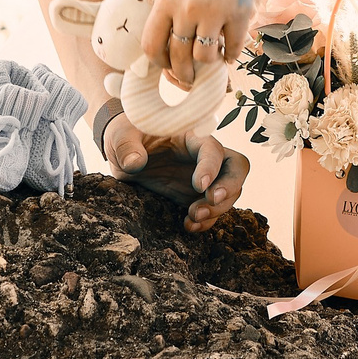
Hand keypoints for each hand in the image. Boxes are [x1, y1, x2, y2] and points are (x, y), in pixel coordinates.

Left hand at [103, 114, 249, 231]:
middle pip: (236, 168)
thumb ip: (127, 146)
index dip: (211, 167)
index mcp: (190, 136)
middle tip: (211, 201)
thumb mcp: (121, 135)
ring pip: (229, 192)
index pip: (213, 149)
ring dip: (217, 209)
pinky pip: (213, 210)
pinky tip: (189, 225)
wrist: (123, 150)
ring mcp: (203, 177)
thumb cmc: (126, 133)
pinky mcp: (194, 196)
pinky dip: (206, 222)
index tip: (199, 186)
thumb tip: (135, 163)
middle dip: (230, 187)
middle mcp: (203, 157)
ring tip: (192, 217)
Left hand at [141, 0, 268, 89]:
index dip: (159, 62)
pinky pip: (233, 49)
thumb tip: (169, 44)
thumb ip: (172, 7)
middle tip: (191, 77)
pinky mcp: (241, 14)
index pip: (151, 45)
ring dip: (210, 62)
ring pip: (205, 57)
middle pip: (178, 57)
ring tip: (214, 55)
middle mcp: (187, 8)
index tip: (168, 64)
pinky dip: (232, 54)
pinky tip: (231, 48)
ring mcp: (215, 12)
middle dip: (184, 73)